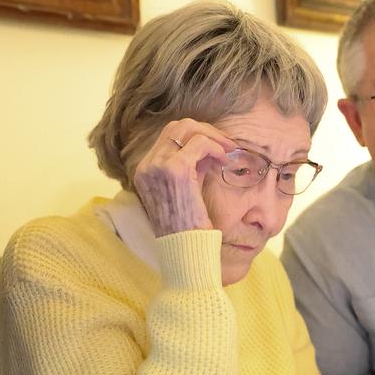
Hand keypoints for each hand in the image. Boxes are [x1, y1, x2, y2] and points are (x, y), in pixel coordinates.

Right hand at [132, 119, 236, 236]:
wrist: (186, 247)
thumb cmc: (188, 225)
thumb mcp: (186, 190)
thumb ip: (192, 166)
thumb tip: (209, 147)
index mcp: (144, 171)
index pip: (168, 136)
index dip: (195, 135)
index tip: (217, 146)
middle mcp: (147, 166)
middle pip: (176, 126)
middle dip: (205, 130)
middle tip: (226, 144)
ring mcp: (158, 166)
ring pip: (187, 128)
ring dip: (212, 135)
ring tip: (229, 150)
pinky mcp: (176, 169)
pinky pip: (199, 143)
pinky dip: (215, 146)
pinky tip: (225, 159)